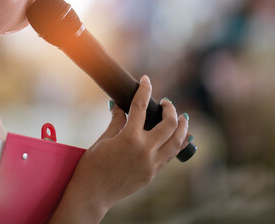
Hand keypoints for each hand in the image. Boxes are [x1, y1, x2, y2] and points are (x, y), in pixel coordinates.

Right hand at [50, 75, 189, 222]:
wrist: (92, 194)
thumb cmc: (91, 167)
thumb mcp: (102, 140)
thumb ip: (116, 122)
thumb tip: (120, 107)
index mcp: (129, 138)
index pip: (141, 107)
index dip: (145, 90)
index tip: (146, 80)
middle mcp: (145, 150)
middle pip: (169, 124)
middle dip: (170, 109)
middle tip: (166, 103)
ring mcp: (152, 164)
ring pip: (177, 142)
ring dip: (182, 127)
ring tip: (183, 118)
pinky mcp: (153, 174)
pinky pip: (170, 156)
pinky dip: (177, 144)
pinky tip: (180, 137)